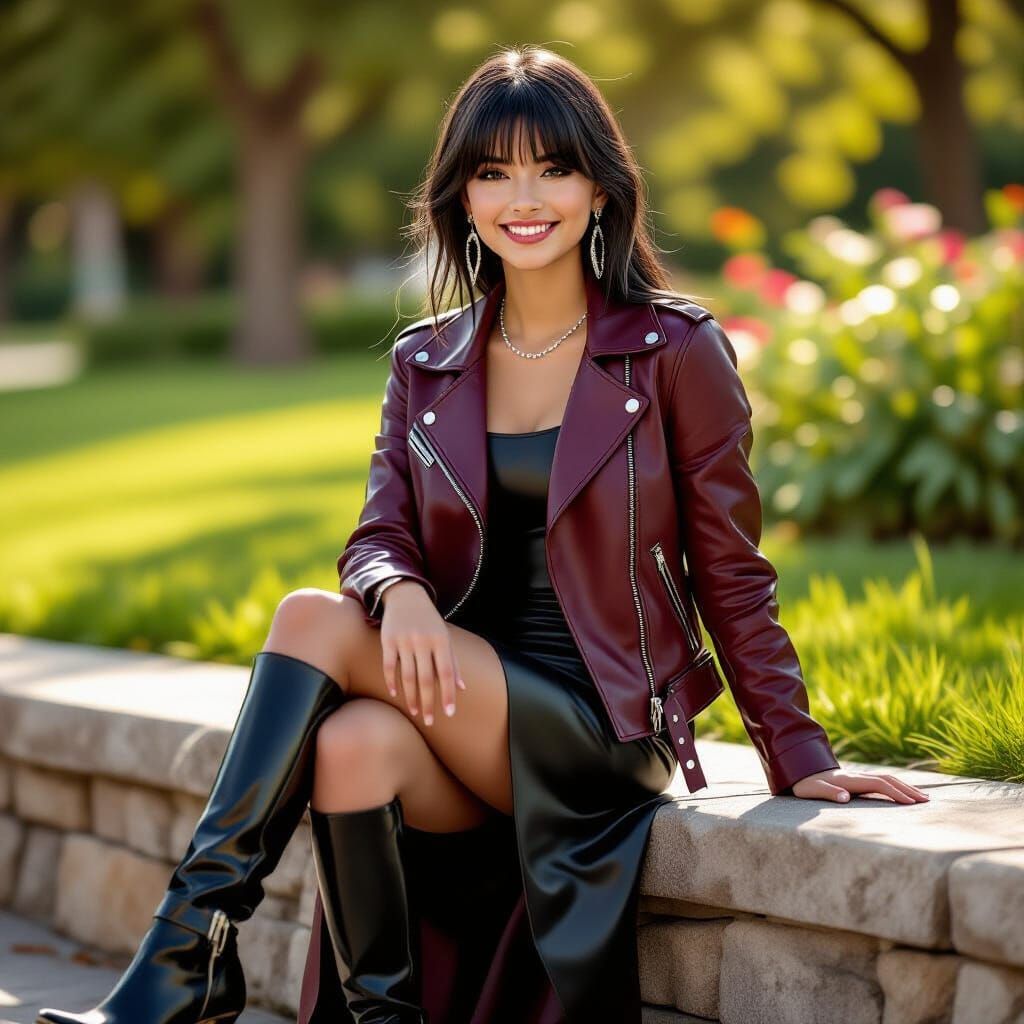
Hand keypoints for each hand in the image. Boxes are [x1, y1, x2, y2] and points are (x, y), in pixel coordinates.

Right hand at [379, 580, 465, 725]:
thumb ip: (453, 662)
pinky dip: (392, 682)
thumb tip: (462, 688)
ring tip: (415, 712)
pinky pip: (389, 666)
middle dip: (429, 702)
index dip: (448, 694)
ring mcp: (404, 641)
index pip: (446, 673)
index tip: (449, 713)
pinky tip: (396, 695)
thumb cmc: (430, 621)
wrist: (407, 595)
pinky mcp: (388, 640)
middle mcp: (423, 641)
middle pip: (426, 678)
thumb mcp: (445, 638)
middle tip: (430, 721)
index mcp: (441, 641)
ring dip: (411, 697)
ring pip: (408, 675)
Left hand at [790, 768, 930, 803]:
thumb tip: (846, 797)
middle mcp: (857, 776)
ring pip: (886, 779)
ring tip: (922, 797)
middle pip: (888, 780)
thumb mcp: (812, 789)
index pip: (878, 784)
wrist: (799, 769)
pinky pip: (881, 781)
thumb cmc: (805, 783)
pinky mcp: (857, 780)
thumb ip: (828, 792)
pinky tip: (903, 793)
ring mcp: (858, 777)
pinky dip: (896, 786)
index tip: (911, 803)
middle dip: (908, 789)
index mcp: (849, 780)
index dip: (895, 792)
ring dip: (905, 786)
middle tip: (927, 801)